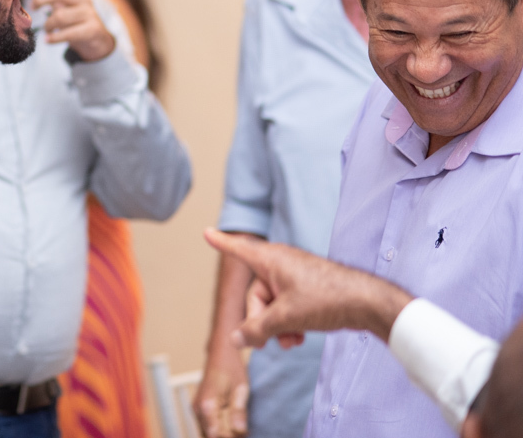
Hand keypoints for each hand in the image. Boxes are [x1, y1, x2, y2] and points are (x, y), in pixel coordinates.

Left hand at [32, 0, 115, 61]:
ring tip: (46, 29)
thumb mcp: (64, 5)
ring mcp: (89, 13)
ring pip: (61, 16)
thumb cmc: (74, 21)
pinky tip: (47, 40)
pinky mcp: (92, 29)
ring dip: (48, 24)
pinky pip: (68, 33)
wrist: (98, 40)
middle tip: (32, 7)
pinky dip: (54, 38)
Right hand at [194, 339, 249, 436]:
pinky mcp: (199, 409)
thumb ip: (238, 412)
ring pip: (208, 433)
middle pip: (211, 436)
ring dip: (223, 434)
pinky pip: (207, 427)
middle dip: (228, 436)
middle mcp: (197, 409)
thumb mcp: (240, 389)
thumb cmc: (231, 367)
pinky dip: (219, 429)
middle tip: (244, 430)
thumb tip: (239, 431)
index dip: (232, 437)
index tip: (245, 433)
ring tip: (240, 426)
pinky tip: (232, 423)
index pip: (216, 435)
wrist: (221, 351)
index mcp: (207, 405)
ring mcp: (196, 410)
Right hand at [203, 228, 412, 346]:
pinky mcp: (308, 288)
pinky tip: (300, 336)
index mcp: (272, 260)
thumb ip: (257, 328)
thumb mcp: (286, 317)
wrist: (368, 303)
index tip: (207, 232)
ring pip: (273, 304)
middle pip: (256, 294)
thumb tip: (237, 339)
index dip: (222, 243)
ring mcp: (295, 277)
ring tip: (290, 341)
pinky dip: (290, 321)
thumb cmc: (328, 299)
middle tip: (267, 342)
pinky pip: (288, 305)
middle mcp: (281, 264)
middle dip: (260, 320)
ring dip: (277, 325)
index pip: (239, 249)